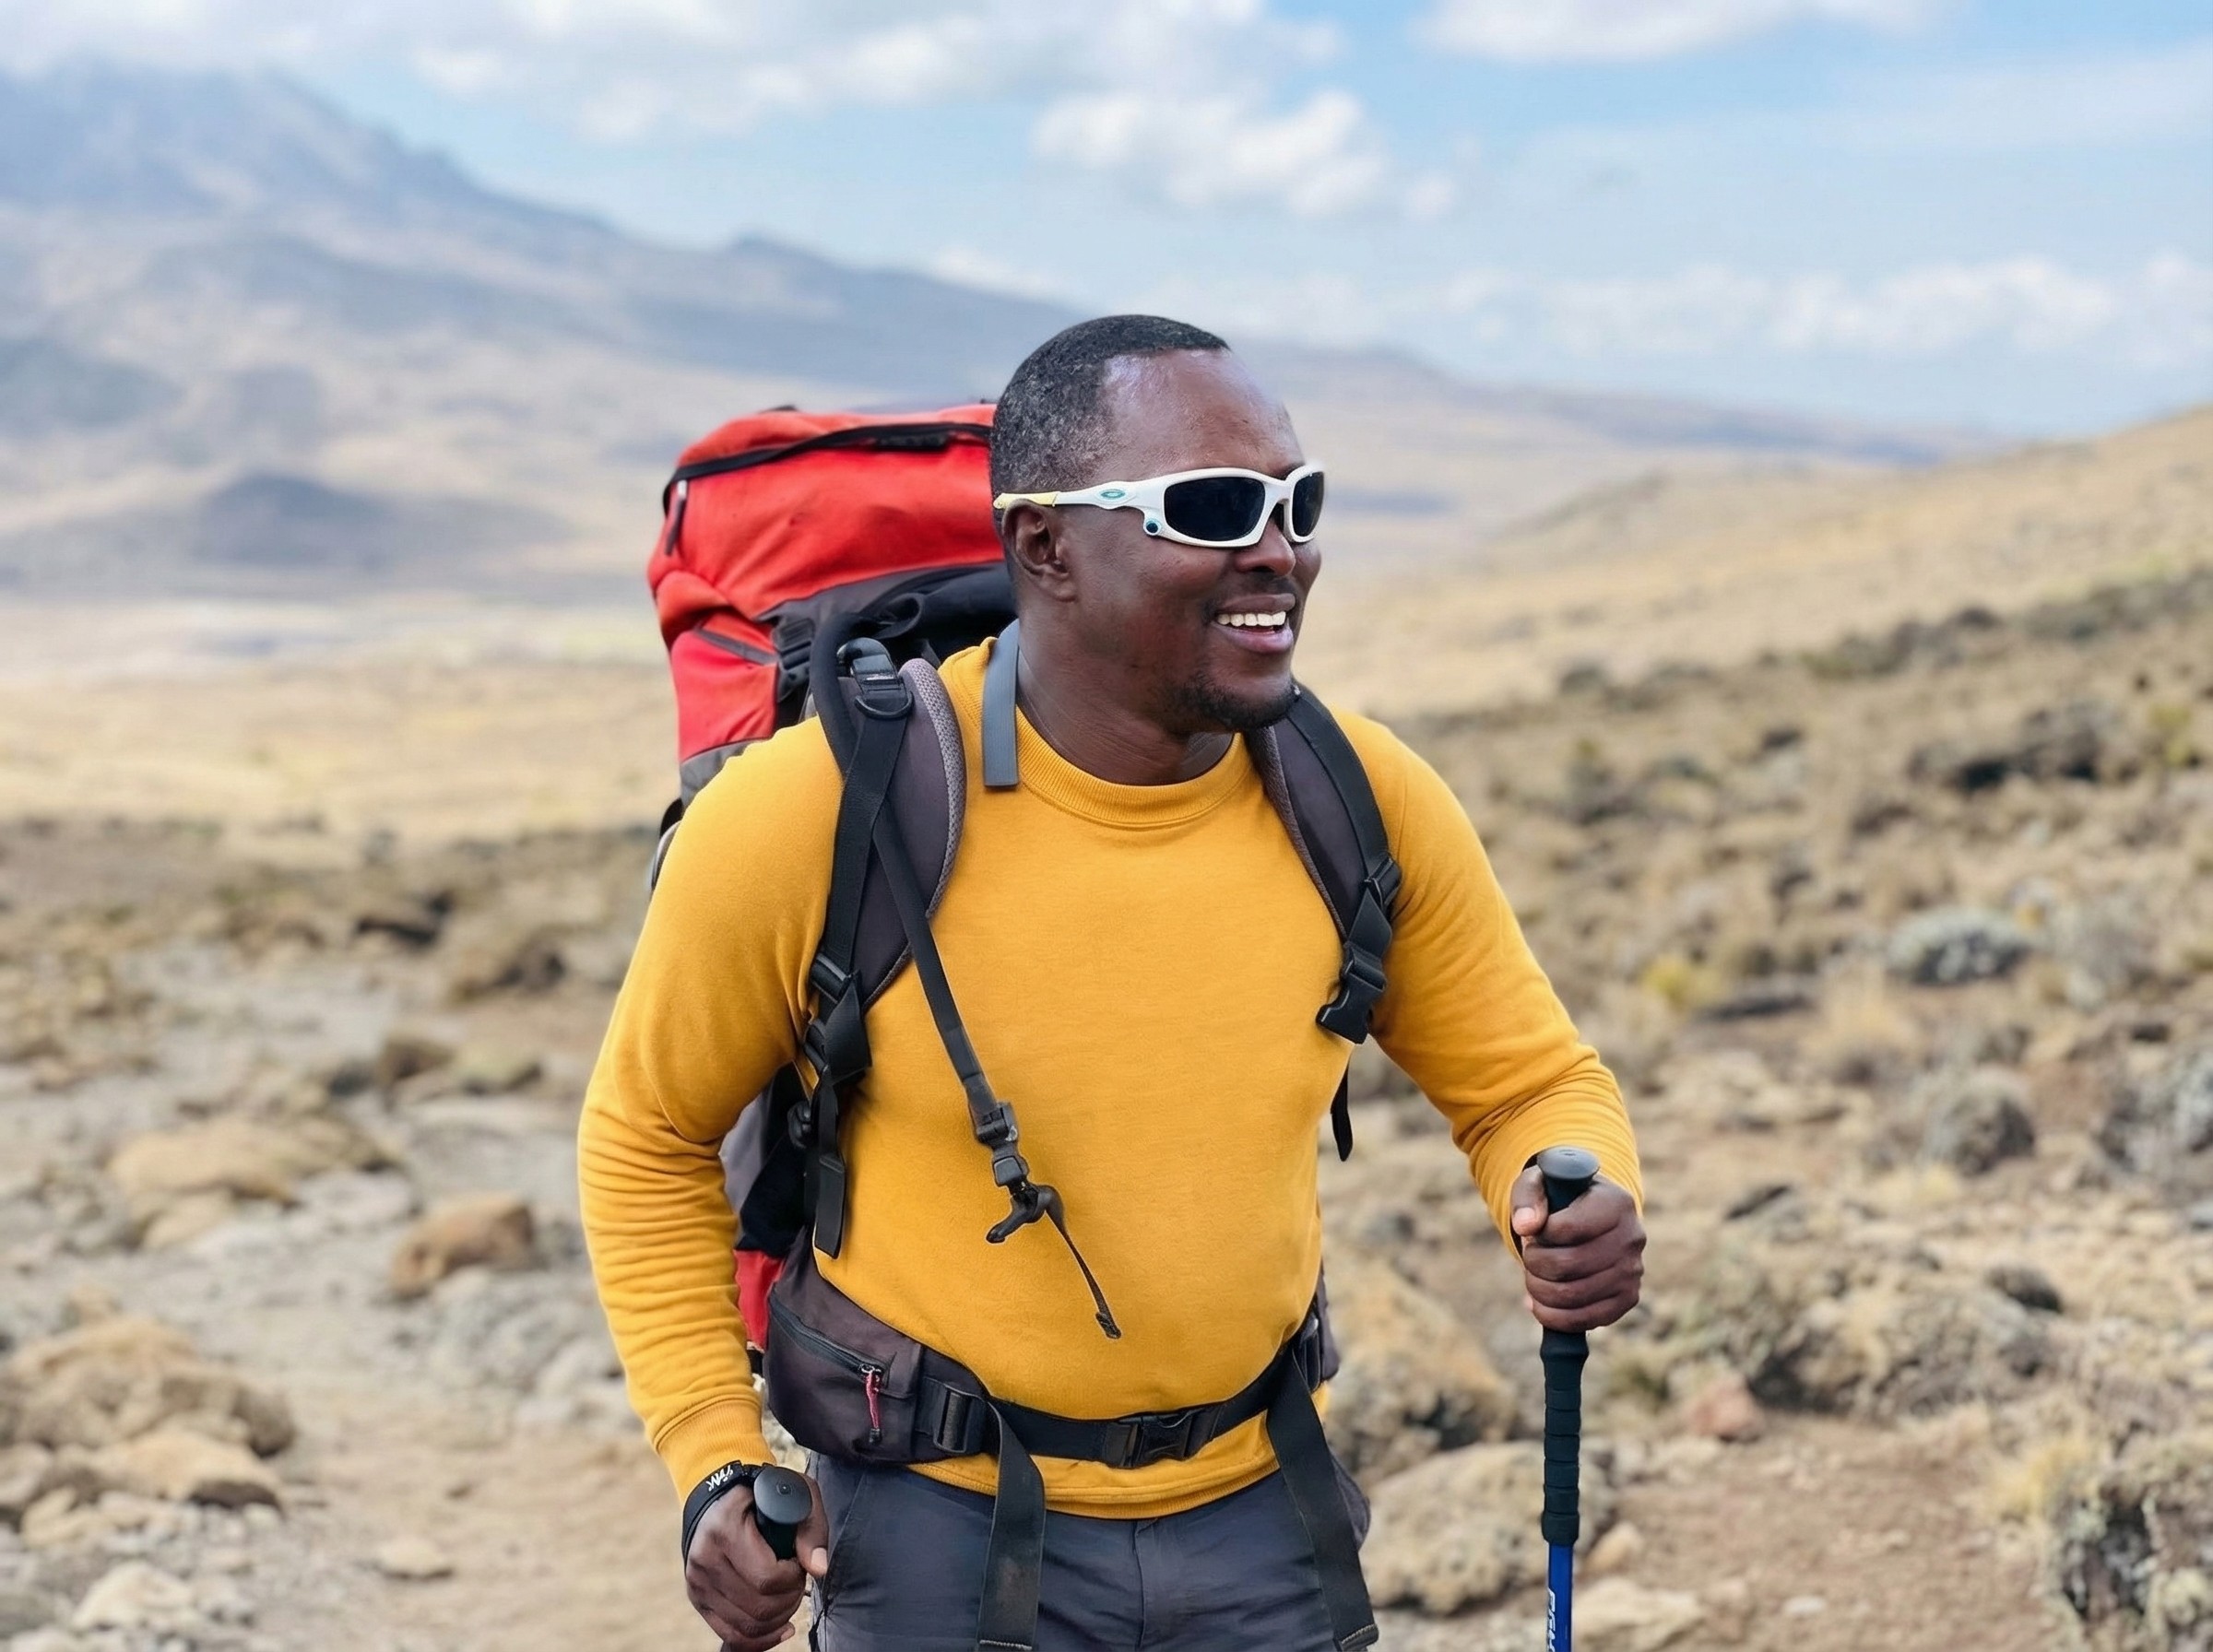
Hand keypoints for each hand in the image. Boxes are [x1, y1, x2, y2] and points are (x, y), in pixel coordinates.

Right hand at [684, 1474, 830, 1651]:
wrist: (718, 1495)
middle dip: (789, 1600)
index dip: (792, 1577)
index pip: (766, 1577)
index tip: (797, 1563)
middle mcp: (705, 1558)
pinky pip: (732, 1636)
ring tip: (788, 1597)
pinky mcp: (698, 1599)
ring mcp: (698, 1582)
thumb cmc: (762, 1495)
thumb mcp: (794, 1493)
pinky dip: (761, 1639)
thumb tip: (819, 1569)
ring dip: (779, 1619)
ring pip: (747, 1627)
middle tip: (796, 1581)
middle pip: (758, 1608)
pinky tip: (781, 1627)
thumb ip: (812, 1528)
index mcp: (724, 1527)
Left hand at [1509, 1167, 1643, 1333]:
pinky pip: (1587, 1319)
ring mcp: (1633, 1271)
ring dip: (1539, 1291)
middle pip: (1568, 1265)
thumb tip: (1525, 1226)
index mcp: (1616, 1203)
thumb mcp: (1540, 1183)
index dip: (1540, 1235)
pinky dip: (1554, 1317)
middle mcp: (1632, 1237)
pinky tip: (1539, 1304)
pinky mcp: (1628, 1298)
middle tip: (1529, 1256)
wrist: (1591, 1217)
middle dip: (1534, 1264)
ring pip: (1573, 1295)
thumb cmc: (1561, 1198)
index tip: (1533, 1231)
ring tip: (1533, 1278)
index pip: (1569, 1229)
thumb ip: (1528, 1197)